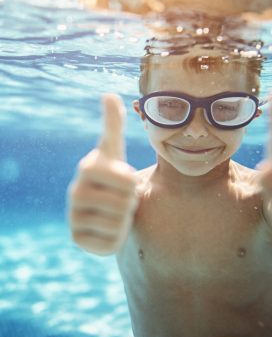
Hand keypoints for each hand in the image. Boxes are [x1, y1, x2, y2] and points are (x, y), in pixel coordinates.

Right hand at [68, 94, 137, 255]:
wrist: (108, 205)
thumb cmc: (114, 175)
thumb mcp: (116, 150)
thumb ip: (113, 124)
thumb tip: (108, 94)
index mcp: (87, 168)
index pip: (124, 178)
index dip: (132, 181)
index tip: (124, 179)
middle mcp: (75, 194)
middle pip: (125, 201)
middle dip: (131, 200)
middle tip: (123, 197)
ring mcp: (74, 218)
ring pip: (120, 222)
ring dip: (126, 217)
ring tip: (117, 210)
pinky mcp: (78, 240)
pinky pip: (112, 242)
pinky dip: (118, 235)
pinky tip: (110, 226)